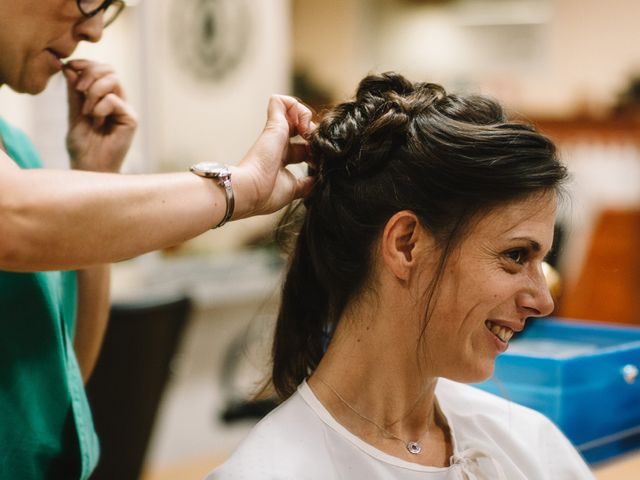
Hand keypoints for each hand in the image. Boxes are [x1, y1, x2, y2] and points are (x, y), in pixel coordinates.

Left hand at [63, 59, 136, 172]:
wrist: (89, 168)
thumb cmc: (83, 146)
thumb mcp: (73, 114)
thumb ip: (74, 93)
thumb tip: (69, 68)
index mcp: (104, 98)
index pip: (100, 70)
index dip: (85, 64)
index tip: (69, 67)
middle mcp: (117, 101)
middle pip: (109, 70)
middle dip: (90, 73)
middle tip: (79, 89)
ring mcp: (125, 110)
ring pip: (113, 80)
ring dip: (94, 92)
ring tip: (87, 112)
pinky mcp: (131, 119)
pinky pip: (114, 100)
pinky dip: (100, 108)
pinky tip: (97, 122)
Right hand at [234, 94, 314, 217]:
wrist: (252, 190)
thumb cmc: (268, 193)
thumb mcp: (293, 189)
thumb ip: (305, 184)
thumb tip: (315, 180)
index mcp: (282, 159)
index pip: (303, 146)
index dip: (316, 150)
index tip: (319, 161)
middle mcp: (279, 143)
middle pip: (301, 127)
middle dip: (315, 133)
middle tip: (318, 146)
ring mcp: (275, 132)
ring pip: (292, 109)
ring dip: (307, 117)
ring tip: (308, 134)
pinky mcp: (273, 123)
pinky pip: (281, 101)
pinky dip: (297, 108)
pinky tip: (303, 127)